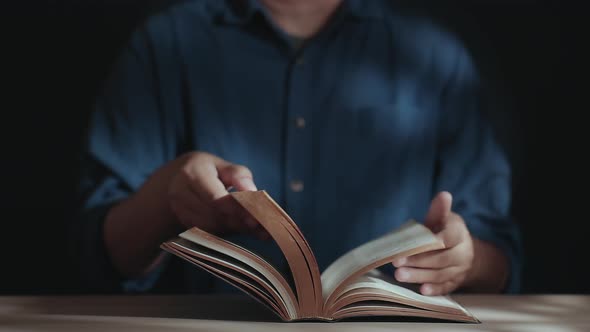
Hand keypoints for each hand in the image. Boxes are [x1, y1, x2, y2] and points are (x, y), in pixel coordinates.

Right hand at [138, 151, 268, 239]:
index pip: (216, 198)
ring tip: (251, 226)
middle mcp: (180, 192)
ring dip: (232, 228)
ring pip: (210, 227)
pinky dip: (223, 232)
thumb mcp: (223, 166)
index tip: (255, 217)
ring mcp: (177, 210)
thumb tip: (253, 192)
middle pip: (213, 215)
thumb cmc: (208, 171)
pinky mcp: (181, 222)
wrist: (177, 179)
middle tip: (259, 226)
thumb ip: (239, 176)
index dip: (237, 209)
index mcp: (192, 173)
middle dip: (238, 222)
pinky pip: (206, 232)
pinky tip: (236, 227)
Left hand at [392, 192, 473, 295]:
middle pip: (441, 260)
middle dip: (418, 262)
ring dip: (420, 276)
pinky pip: (446, 288)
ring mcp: (461, 269)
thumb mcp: (443, 218)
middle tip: (396, 264)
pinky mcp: (456, 283)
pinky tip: (422, 291)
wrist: (463, 251)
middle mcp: (463, 253)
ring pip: (441, 275)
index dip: (427, 245)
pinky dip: (435, 290)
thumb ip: (439, 210)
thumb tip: (444, 195)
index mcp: (459, 233)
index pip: (446, 240)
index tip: (408, 247)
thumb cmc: (445, 231)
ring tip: (400, 275)